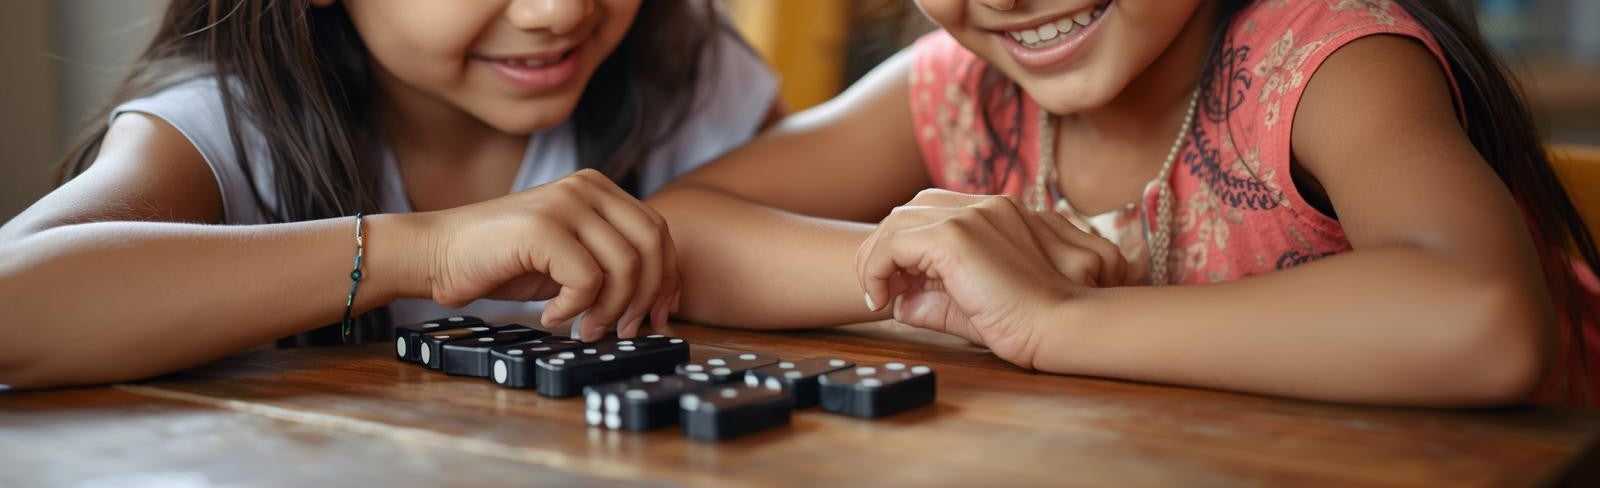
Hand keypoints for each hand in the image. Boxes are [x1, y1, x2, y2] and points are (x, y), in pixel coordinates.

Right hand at [417, 169, 679, 340]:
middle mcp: (586, 187)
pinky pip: (588, 280)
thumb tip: (657, 300)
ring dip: (610, 310)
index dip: (667, 278)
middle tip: (623, 330)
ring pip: (626, 266)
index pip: (658, 231)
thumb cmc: (502, 261)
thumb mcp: (569, 256)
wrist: (437, 253)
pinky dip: (575, 308)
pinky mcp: (543, 227)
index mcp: (598, 188)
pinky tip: (550, 316)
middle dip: (646, 297)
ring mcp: (565, 202)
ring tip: (584, 328)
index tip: (659, 316)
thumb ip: (609, 261)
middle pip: (651, 246)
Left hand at [854, 189, 1126, 366]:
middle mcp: (983, 205)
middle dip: (886, 246)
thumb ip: (939, 299)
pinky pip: (893, 245)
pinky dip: (876, 269)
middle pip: (911, 209)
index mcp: (998, 212)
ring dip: (877, 257)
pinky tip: (881, 299)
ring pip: (897, 222)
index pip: (935, 210)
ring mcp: (969, 216)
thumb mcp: (977, 306)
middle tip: (878, 287)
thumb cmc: (1035, 322)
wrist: (1063, 325)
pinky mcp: (955, 236)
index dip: (907, 243)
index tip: (899, 284)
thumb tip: (901, 303)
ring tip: (877, 295)